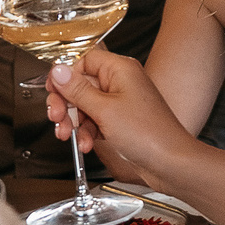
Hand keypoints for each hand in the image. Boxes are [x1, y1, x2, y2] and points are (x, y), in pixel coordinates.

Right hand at [45, 49, 196, 194]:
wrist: (170, 163)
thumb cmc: (148, 134)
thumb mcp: (104, 110)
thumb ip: (77, 90)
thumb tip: (58, 70)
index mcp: (120, 69)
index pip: (84, 61)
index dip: (66, 76)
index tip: (54, 91)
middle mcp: (121, 82)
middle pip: (81, 85)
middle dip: (66, 103)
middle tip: (57, 116)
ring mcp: (121, 102)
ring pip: (86, 106)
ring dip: (75, 122)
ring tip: (68, 135)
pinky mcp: (121, 121)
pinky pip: (96, 121)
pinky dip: (87, 132)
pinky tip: (86, 144)